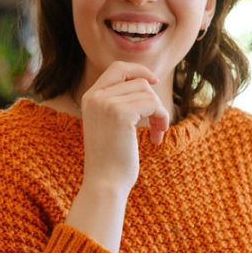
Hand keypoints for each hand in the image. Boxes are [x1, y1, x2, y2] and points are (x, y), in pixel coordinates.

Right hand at [78, 61, 170, 192]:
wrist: (104, 184)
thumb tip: (146, 81)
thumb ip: (119, 102)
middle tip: (157, 124)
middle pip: (138, 81)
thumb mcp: (110, 124)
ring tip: (157, 133)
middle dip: (153, 101)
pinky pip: (153, 104)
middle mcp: (95, 97)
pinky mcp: (121, 114)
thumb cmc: (111, 160)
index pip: (117, 68)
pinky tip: (156, 138)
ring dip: (159, 113)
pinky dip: (161, 119)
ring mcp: (106, 104)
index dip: (139, 70)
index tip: (154, 81)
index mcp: (90, 97)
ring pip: (148, 93)